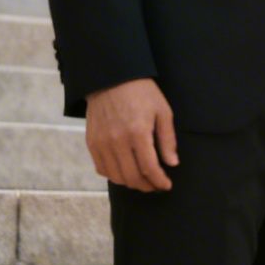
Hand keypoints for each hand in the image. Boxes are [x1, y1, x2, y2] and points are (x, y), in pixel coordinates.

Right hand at [84, 77, 177, 191]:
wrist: (111, 78)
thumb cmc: (142, 93)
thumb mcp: (162, 111)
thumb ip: (167, 139)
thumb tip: (172, 164)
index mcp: (138, 133)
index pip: (149, 168)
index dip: (159, 181)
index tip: (166, 186)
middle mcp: (117, 141)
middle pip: (132, 177)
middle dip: (146, 186)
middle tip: (155, 186)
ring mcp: (102, 143)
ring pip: (116, 176)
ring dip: (130, 183)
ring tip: (142, 180)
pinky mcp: (92, 142)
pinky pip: (102, 168)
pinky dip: (114, 175)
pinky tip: (124, 172)